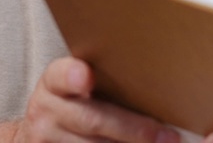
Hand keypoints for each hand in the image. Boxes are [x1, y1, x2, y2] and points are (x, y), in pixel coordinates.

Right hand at [16, 57, 180, 142]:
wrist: (44, 129)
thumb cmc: (77, 100)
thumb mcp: (80, 84)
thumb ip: (105, 79)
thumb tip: (159, 85)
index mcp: (54, 82)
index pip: (61, 75)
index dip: (73, 76)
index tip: (87, 77)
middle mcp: (46, 110)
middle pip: (92, 120)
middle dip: (134, 130)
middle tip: (168, 136)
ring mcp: (46, 137)